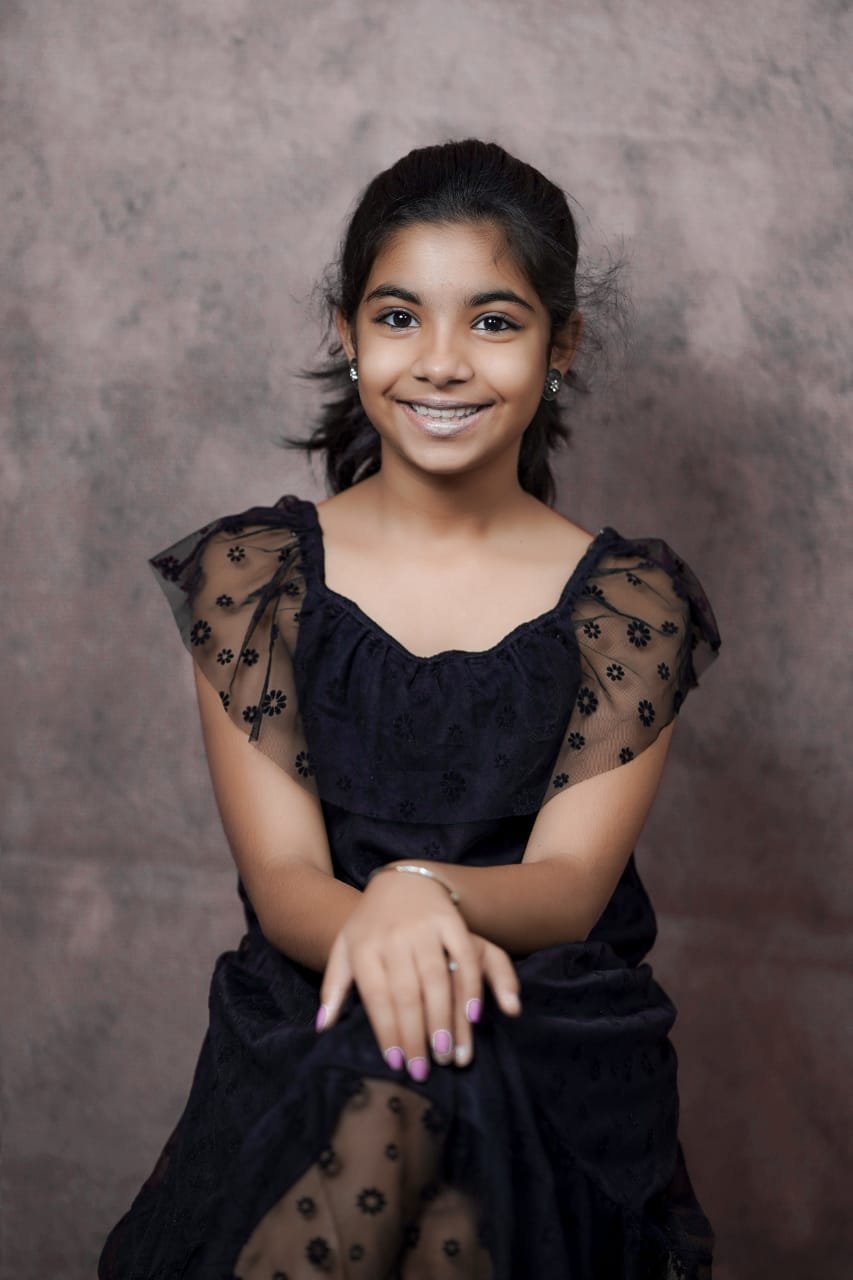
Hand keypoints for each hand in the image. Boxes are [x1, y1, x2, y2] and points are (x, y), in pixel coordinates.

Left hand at [315, 868, 521, 1079]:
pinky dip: (471, 988)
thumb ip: (333, 987)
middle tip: (423, 1071)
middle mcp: (393, 937)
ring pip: (436, 979)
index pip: (376, 996)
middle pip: (406, 993)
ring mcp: (424, 928)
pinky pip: (465, 957)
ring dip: (443, 1020)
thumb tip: (323, 1027)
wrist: (400, 879)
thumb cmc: (370, 924)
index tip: (396, 1064)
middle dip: (415, 1035)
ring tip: (446, 1055)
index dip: (387, 1031)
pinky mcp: (450, 921)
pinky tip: (472, 1016)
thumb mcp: (344, 948)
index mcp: (363, 947)